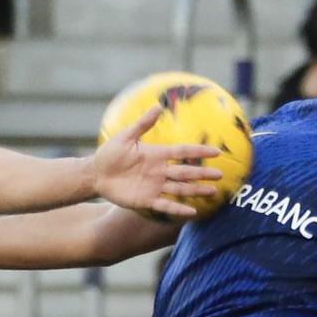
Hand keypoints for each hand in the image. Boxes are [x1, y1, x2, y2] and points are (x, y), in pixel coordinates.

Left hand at [92, 105, 222, 220]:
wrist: (96, 174)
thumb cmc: (109, 153)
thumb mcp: (126, 137)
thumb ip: (142, 124)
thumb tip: (158, 106)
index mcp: (157, 155)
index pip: (182, 152)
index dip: (199, 152)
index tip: (216, 152)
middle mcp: (160, 171)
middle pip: (186, 173)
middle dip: (203, 174)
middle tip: (221, 175)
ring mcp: (154, 186)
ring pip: (180, 189)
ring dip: (196, 190)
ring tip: (213, 192)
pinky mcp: (146, 200)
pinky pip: (165, 205)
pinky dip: (178, 209)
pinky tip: (192, 211)